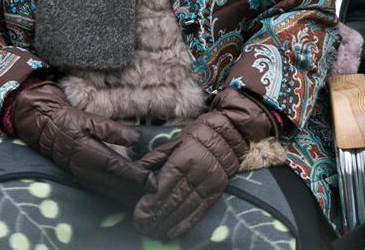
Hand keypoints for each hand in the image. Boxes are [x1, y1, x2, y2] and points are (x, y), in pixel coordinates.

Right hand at [10, 81, 149, 205]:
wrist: (47, 132)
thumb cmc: (71, 123)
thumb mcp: (91, 120)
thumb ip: (114, 130)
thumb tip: (135, 139)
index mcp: (91, 154)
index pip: (119, 168)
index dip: (137, 176)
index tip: (153, 181)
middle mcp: (88, 171)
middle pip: (118, 186)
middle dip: (138, 190)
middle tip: (159, 192)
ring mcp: (86, 178)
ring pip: (112, 192)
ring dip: (131, 197)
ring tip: (150, 199)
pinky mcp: (86, 181)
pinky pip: (106, 192)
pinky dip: (121, 196)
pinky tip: (133, 198)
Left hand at [132, 88, 276, 237]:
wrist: (230, 131)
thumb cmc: (198, 134)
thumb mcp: (173, 141)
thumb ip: (154, 158)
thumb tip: (135, 172)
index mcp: (183, 159)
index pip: (164, 187)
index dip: (150, 204)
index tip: (138, 217)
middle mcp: (196, 173)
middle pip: (173, 200)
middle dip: (156, 217)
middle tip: (143, 229)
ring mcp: (208, 183)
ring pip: (185, 207)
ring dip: (168, 222)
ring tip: (154, 233)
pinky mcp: (217, 190)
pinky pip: (200, 210)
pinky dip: (186, 223)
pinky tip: (173, 232)